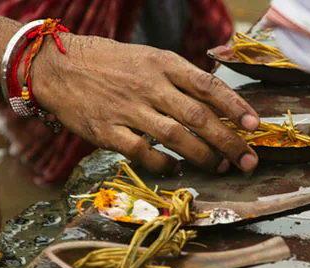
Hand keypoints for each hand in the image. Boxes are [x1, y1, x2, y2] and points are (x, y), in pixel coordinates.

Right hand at [33, 35, 260, 174]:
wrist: (54, 66)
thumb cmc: (107, 62)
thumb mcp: (146, 57)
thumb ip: (178, 78)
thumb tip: (216, 103)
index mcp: (162, 63)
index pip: (207, 85)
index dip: (235, 106)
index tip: (254, 125)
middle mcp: (148, 85)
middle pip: (198, 117)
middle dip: (229, 141)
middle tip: (249, 161)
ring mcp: (127, 109)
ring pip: (176, 137)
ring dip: (203, 156)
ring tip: (219, 167)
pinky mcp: (106, 132)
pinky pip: (142, 153)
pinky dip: (164, 164)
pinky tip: (177, 168)